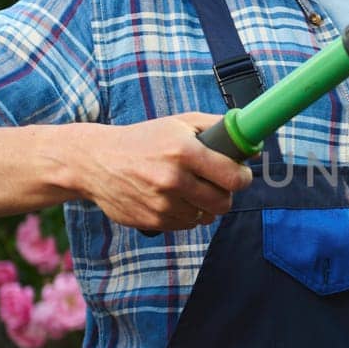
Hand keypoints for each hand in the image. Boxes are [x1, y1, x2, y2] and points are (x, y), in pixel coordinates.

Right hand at [76, 112, 254, 233]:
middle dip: (226, 194)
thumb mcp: (179, 123)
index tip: (240, 174)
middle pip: (224, 202)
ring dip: (204, 205)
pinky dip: (186, 214)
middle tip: (218, 184)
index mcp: (183, 151)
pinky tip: (173, 198)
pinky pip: (187, 225)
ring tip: (189, 188)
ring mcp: (162, 204)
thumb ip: (218, 129)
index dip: (243, 177)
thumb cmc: (144, 139)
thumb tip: (252, 146)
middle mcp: (173, 179)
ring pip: (206, 216)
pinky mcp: (152, 221)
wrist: (96, 161)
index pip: (233, 177)